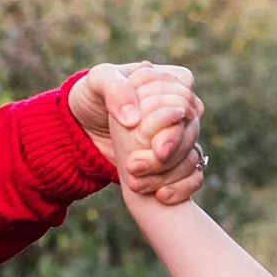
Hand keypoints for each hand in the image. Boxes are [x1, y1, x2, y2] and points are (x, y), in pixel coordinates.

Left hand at [69, 62, 207, 202]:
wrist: (84, 129)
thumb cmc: (93, 96)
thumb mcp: (97, 82)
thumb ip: (116, 91)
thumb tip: (135, 119)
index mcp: (170, 81)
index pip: (186, 100)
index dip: (172, 121)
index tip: (152, 142)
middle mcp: (181, 108)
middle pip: (191, 132)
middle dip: (166, 153)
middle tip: (134, 166)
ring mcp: (179, 136)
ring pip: (192, 156)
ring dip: (167, 174)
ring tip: (135, 183)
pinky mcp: (175, 161)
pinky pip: (193, 176)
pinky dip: (181, 188)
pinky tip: (160, 196)